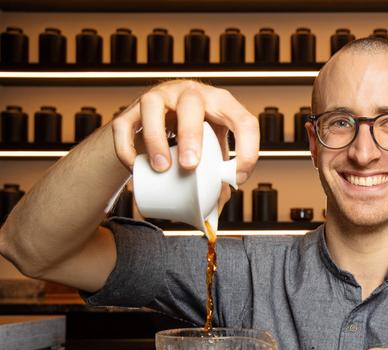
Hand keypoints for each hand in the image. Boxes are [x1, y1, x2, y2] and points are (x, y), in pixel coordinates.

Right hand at [111, 80, 258, 186]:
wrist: (156, 121)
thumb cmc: (195, 136)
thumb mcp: (213, 150)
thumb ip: (220, 175)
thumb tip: (219, 203)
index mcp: (219, 103)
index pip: (243, 120)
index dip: (247, 150)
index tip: (237, 178)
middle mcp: (189, 94)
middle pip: (191, 103)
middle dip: (191, 135)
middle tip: (190, 166)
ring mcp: (157, 98)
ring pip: (153, 106)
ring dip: (156, 138)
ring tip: (162, 168)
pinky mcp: (130, 110)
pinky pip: (124, 125)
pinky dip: (127, 147)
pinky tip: (135, 166)